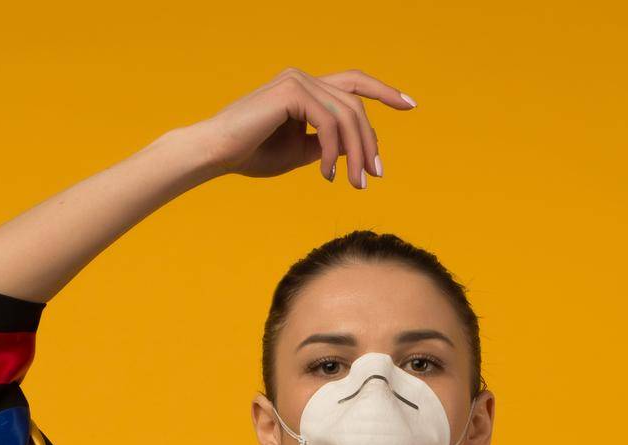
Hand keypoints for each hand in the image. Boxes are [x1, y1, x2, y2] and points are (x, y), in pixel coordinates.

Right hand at [186, 67, 414, 188]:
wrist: (217, 153)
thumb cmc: (252, 155)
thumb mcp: (298, 153)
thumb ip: (324, 146)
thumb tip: (350, 151)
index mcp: (306, 89)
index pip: (353, 84)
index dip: (384, 92)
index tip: (410, 105)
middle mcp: (304, 78)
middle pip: (356, 105)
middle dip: (370, 142)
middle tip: (375, 176)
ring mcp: (298, 81)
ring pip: (347, 115)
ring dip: (356, 153)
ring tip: (355, 183)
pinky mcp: (292, 92)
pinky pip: (329, 123)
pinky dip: (334, 151)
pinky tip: (327, 174)